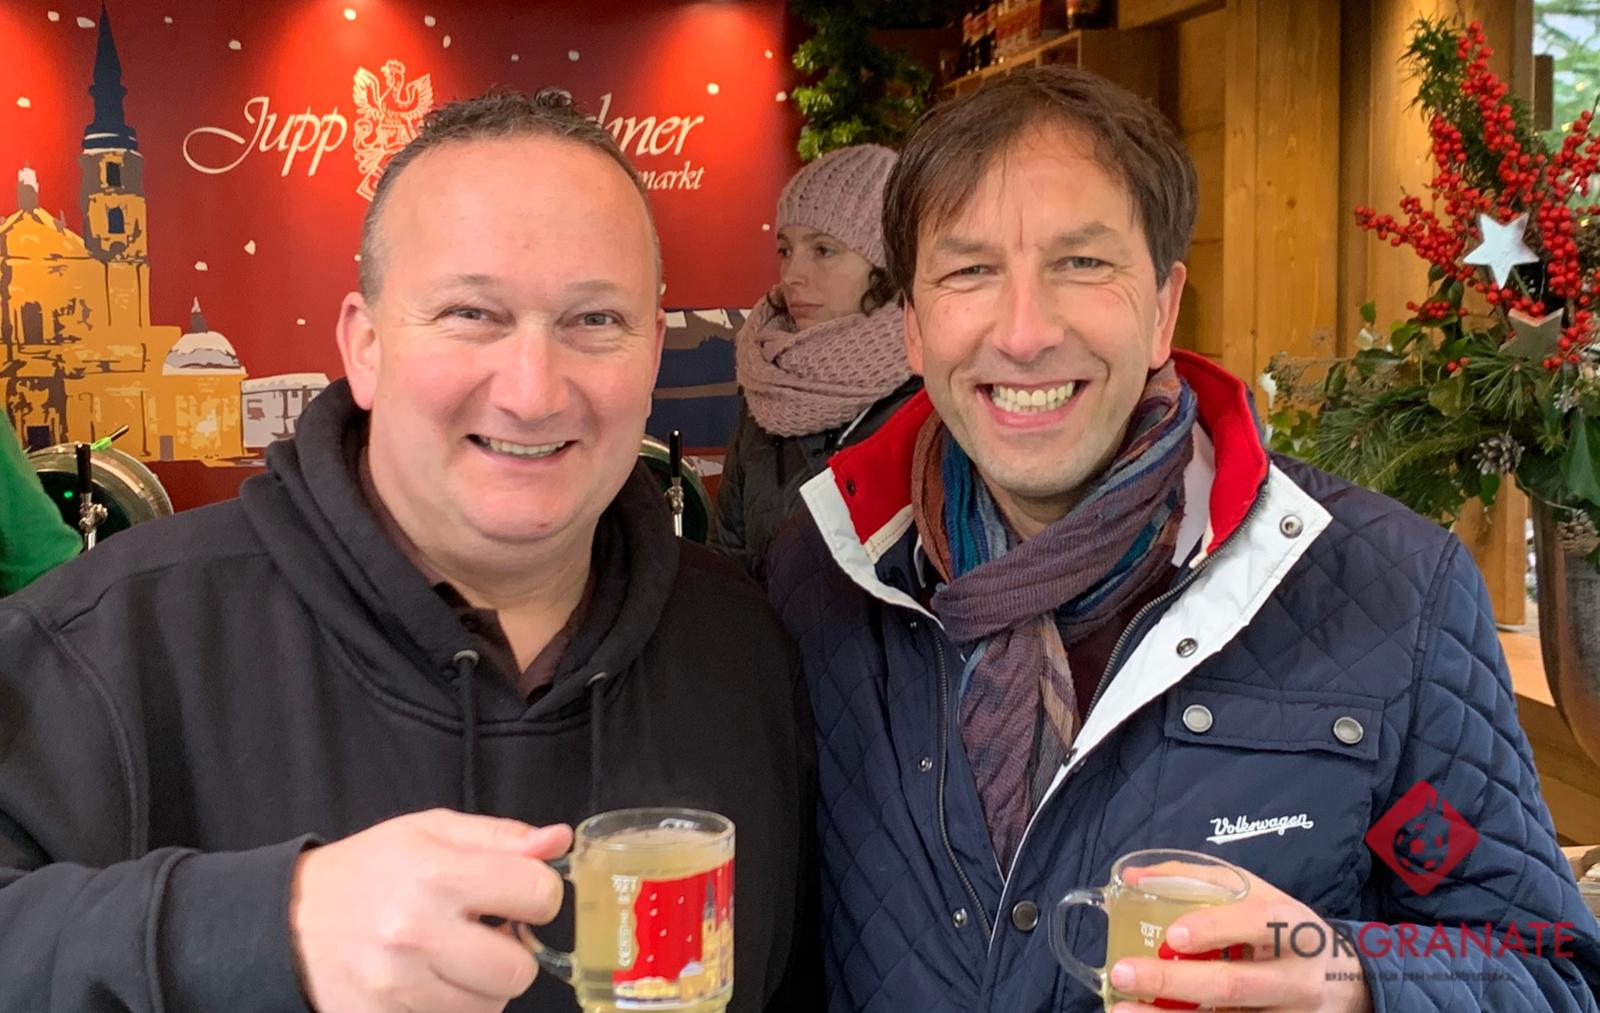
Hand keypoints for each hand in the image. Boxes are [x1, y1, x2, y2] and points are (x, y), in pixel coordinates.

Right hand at [290, 808, 573, 1012]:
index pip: (540, 896)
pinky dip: (452, 1007)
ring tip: (455, 956)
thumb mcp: (431, 832)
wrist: (289, 921)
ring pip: (489, 1008)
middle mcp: (416, 934)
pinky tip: (432, 981)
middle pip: (519, 970)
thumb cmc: (369, 869)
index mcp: (436, 875)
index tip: (517, 894)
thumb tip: (559, 841)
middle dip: (514, 952)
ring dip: (483, 985)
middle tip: (487, 933)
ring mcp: (397, 988)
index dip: (539, 893)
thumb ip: (501, 837)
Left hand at [1107, 867, 1372, 1011]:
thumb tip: (1133, 877)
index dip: (1215, 929)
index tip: (1173, 935)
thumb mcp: (1258, 896)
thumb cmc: (1284, 931)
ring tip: (1122, 1011)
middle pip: (1234, 985)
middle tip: (1124, 972)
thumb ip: (1200, 881)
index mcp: (1293, 929)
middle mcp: (1296, 979)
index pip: (1258, 925)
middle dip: (1173, 982)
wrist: (1343, 982)